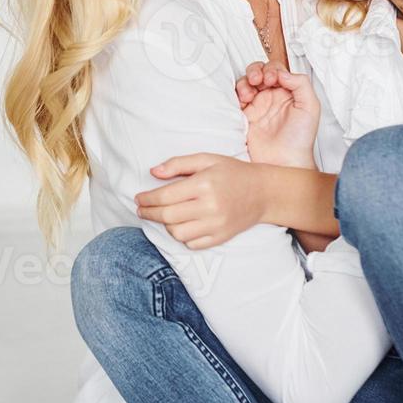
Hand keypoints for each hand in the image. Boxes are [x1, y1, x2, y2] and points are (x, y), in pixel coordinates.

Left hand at [136, 154, 265, 249]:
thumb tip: (153, 172)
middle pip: (167, 216)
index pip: (165, 196)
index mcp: (204, 184)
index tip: (139, 198)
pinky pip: (192, 243)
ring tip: (164, 216)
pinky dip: (182, 236)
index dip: (147, 199)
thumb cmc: (232, 172)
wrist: (263, 193)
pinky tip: (181, 225)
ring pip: (177, 233)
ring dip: (165, 225)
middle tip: (142, 209)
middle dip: (149, 213)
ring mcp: (216, 225)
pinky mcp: (221, 237)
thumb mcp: (207, 159)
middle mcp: (210, 207)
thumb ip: (178, 164)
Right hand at [235, 61, 319, 168]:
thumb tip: (283, 72)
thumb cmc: (300, 140)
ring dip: (246, 81)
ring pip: (246, 82)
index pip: (278, 70)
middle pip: (259, 71)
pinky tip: (244, 99)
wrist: (283, 161)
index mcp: (288, 92)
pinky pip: (236, 97)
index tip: (273, 80)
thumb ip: (301, 84)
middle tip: (258, 80)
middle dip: (256, 70)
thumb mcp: (311, 107)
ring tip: (250, 92)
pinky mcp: (245, 115)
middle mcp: (272, 97)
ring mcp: (257, 105)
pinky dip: (237, 92)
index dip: (273, 70)